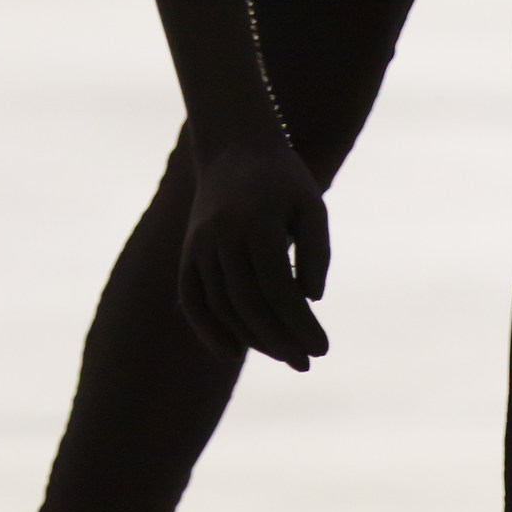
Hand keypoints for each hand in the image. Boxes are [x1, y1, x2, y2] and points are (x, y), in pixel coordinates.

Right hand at [179, 140, 330, 370]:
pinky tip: (231, 354)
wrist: (234, 148)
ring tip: (286, 356)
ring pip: (221, 306)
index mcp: (257, 223)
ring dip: (251, 339)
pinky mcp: (188, 252)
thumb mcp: (312, 206)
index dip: (301, 324)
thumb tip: (312, 300)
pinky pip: (193, 299)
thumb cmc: (284, 180)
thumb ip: (316, 250)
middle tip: (306, 363)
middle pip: (248, 305)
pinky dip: (207, 329)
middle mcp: (222, 236)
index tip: (323, 349)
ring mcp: (200, 246)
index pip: (279, 289)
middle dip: (279, 340)